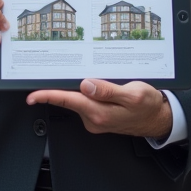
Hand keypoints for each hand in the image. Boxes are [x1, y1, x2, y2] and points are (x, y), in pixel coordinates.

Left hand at [26, 79, 172, 139]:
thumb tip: (86, 85)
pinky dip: (86, 93)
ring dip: (76, 88)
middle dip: (59, 86)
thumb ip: (108, 90)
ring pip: (79, 100)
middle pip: (69, 99)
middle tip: (51, 71)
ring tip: (86, 73)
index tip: (32, 95)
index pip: (68, 101)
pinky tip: (94, 84)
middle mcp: (94, 118)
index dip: (48, 96)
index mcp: (100, 112)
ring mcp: (96, 119)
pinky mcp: (99, 116)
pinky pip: (87, 102)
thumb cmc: (148, 106)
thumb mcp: (133, 94)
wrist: (158, 119)